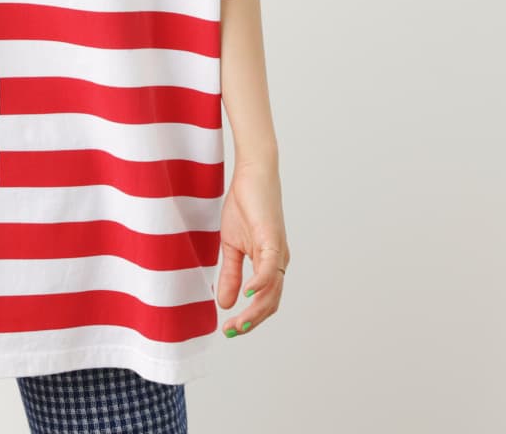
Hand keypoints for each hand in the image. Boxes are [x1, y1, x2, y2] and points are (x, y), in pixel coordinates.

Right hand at [216, 160, 289, 336]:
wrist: (252, 174)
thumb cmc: (244, 205)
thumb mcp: (231, 244)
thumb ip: (230, 273)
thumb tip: (226, 303)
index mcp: (270, 264)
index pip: (265, 301)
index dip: (250, 318)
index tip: (229, 329)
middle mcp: (279, 262)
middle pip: (271, 302)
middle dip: (252, 321)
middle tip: (231, 332)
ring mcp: (277, 251)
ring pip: (272, 291)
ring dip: (255, 311)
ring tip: (237, 323)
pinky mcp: (272, 239)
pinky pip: (270, 268)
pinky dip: (260, 284)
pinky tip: (248, 293)